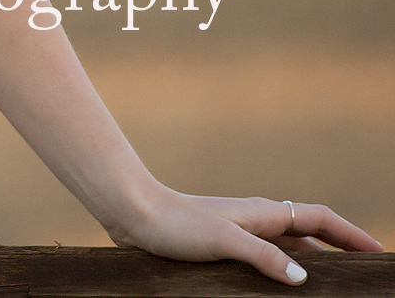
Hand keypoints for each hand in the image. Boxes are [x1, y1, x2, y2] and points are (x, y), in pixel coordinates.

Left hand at [111, 186, 383, 285]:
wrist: (133, 214)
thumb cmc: (176, 224)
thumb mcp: (224, 241)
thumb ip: (263, 257)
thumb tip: (304, 277)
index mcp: (264, 213)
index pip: (320, 218)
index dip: (351, 234)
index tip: (378, 252)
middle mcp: (256, 220)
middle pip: (309, 234)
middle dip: (339, 251)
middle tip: (362, 276)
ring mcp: (240, 233)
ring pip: (288, 247)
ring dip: (312, 263)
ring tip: (333, 287)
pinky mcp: (222, 247)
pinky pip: (266, 259)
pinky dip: (283, 271)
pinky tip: (284, 290)